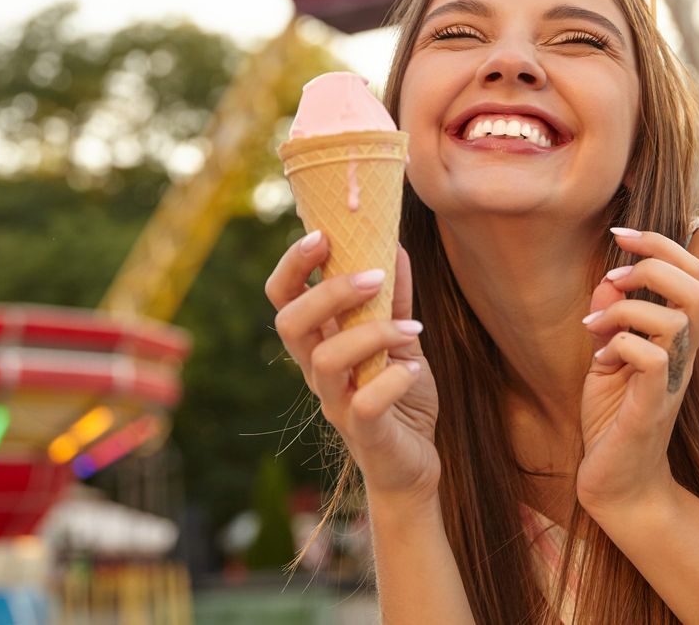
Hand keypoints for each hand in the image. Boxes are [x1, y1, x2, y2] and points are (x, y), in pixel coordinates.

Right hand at [265, 232, 440, 504]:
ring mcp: (336, 403)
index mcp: (320, 342)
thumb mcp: (400, 339)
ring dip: (371, 333)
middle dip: (328, 292)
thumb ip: (394, 298)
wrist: (413, 465)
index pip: (283, 297)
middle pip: (290, 324)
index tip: (322, 234)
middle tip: (374, 275)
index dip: (293, 264)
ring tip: (413, 328)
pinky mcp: (364, 432)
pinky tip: (414, 369)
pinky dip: (391, 380)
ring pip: (325, 360)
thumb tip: (394, 244)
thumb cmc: (398, 396)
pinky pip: (364, 404)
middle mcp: (318, 371)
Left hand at [576, 228, 698, 517]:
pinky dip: (621, 344)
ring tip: (597, 322)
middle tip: (614, 276)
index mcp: (677, 339)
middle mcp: (683, 356)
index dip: (662, 244)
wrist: (616, 486)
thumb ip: (611, 318)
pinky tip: (600, 358)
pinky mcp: (652, 406)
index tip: (620, 234)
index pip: (695, 274)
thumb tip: (608, 280)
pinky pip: (653, 359)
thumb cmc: (614, 420)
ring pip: (681, 318)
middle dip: (655, 264)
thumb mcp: (606, 359)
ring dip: (631, 306)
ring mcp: (671, 381)